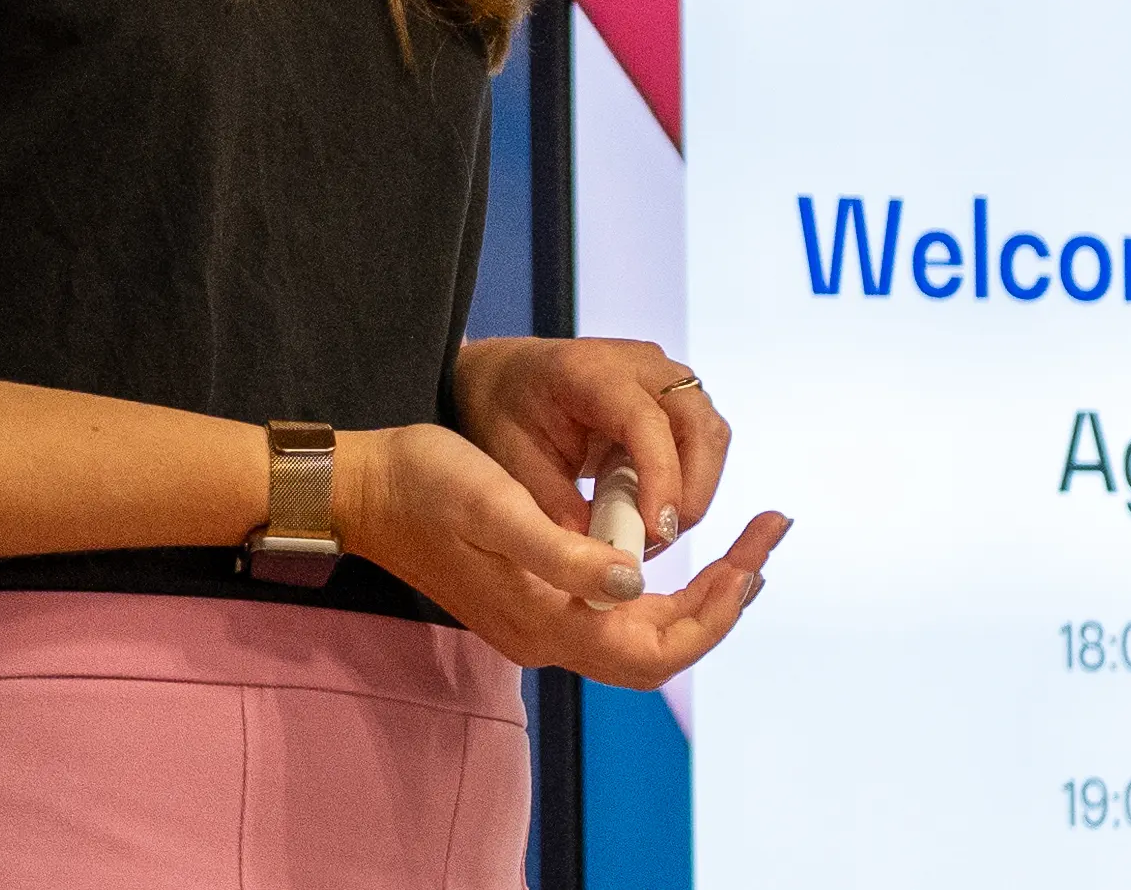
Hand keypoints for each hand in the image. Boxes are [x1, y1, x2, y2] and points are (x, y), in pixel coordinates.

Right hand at [327, 420, 789, 689]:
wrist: (363, 488)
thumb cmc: (426, 485)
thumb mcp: (496, 506)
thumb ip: (563, 551)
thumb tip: (634, 582)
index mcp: (547, 623)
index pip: (659, 646)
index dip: (716, 611)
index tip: (754, 559)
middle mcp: (550, 636)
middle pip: (662, 647)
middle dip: (725, 600)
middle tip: (767, 539)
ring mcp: (541, 622)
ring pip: (644, 632)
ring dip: (701, 595)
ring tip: (745, 548)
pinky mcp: (534, 598)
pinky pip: (618, 611)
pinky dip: (662, 586)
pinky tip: (673, 549)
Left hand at [450, 335, 729, 551]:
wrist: (504, 375)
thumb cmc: (503, 410)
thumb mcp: (511, 460)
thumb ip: (554, 505)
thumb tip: (600, 558)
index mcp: (589, 369)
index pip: (645, 421)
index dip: (660, 477)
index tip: (658, 530)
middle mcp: (639, 363)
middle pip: (699, 425)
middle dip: (691, 492)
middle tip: (658, 540)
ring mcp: (663, 375)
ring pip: (711, 435)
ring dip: (694, 490)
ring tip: (651, 530)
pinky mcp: (674, 396)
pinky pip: (702, 442)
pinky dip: (688, 481)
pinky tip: (652, 507)